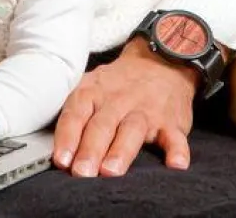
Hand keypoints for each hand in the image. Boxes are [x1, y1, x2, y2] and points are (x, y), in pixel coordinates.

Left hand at [53, 38, 195, 176]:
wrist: (160, 62)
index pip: (76, 114)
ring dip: (121, 151)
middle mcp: (117, 101)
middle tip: (81, 172)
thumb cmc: (117, 84)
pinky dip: (177, 151)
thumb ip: (75, 114)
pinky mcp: (171, 122)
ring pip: (132, 130)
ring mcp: (146, 111)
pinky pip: (175, 137)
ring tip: (111, 171)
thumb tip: (58, 151)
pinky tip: (175, 164)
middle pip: (102, 126)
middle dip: (90, 150)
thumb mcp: (90, 87)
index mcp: (93, 92)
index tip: (61, 160)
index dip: (67, 137)